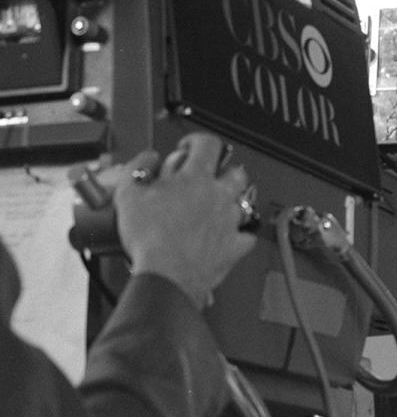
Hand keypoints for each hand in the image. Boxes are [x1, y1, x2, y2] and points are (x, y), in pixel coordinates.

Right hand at [113, 132, 255, 308]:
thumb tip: (147, 158)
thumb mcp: (129, 193)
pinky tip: (228, 236)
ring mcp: (230, 222)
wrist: (167, 275)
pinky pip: (247, 236)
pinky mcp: (235, 247)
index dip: (198, 141)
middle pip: (235, 173)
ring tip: (213, 207)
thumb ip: (139, 168)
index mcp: (195, 178)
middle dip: (223, 171)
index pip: (208, 144)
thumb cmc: (150, 237)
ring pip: (243, 203)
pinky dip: (239, 234)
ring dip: (230, 202)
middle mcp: (219, 197)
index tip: (189, 147)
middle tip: (207, 178)